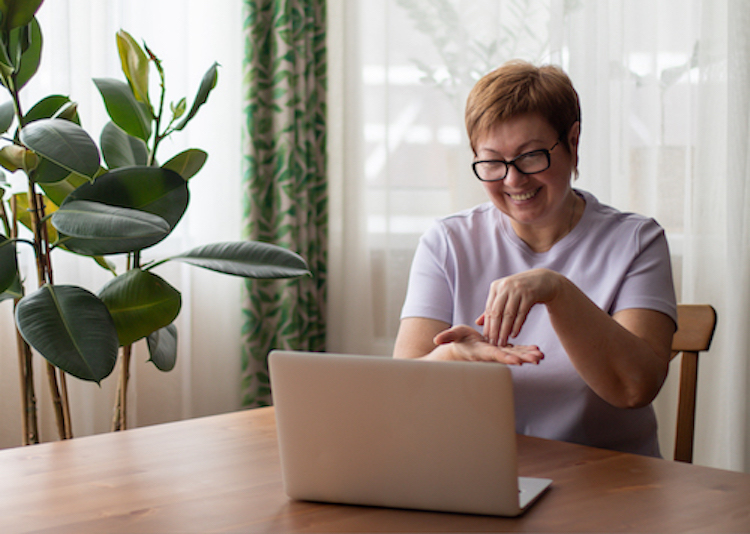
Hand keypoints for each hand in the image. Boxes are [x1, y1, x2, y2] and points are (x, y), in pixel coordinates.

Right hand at [429, 325, 543, 364]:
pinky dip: (527, 351)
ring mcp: (499, 353)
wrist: (462, 347)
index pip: (495, 355)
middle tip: (538, 359)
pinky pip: (517, 351)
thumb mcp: (453, 335)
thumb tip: (437, 339)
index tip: (518, 361)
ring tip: (541, 356)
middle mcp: (492, 355)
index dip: (506, 357)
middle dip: (524, 358)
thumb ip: (447, 336)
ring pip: (516, 355)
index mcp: (482, 351)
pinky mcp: (503, 349)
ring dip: (529, 356)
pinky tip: (537, 350)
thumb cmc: (458, 340)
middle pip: (510, 357)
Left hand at [476, 268, 562, 346]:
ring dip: (505, 330)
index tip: (486, 339)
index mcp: (496, 287)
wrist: (544, 280)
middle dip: (495, 330)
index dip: (487, 325)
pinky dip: (517, 326)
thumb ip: (492, 308)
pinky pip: (521, 313)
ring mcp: (518, 290)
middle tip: (493, 343)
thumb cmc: (520, 290)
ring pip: (509, 314)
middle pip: (497, 312)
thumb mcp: (504, 295)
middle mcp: (505, 287)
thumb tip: (478, 323)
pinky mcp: (530, 294)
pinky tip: (514, 335)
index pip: (489, 309)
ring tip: (503, 342)